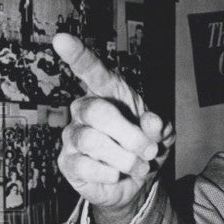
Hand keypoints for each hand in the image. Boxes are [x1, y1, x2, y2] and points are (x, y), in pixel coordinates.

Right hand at [53, 34, 174, 220]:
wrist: (138, 183)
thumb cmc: (144, 148)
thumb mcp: (161, 135)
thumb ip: (159, 126)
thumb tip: (152, 122)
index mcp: (108, 94)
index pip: (92, 70)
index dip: (78, 55)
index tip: (62, 39)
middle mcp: (85, 110)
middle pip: (96, 111)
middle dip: (129, 135)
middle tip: (150, 151)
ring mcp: (73, 135)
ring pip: (91, 141)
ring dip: (125, 159)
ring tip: (140, 167)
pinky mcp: (68, 162)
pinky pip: (85, 166)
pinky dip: (110, 174)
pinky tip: (116, 175)